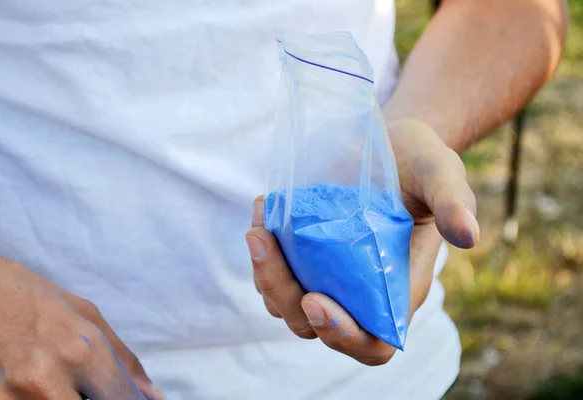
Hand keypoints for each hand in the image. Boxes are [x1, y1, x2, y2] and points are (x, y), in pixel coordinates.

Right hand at [0, 248, 164, 399]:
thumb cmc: (26, 297)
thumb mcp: (83, 313)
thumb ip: (122, 358)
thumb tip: (151, 393)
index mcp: (81, 349)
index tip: (122, 398)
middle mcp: (48, 378)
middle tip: (84, 387)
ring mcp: (11, 399)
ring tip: (52, 380)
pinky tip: (28, 386)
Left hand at [246, 118, 478, 365]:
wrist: (391, 145)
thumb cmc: (420, 164)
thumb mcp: (440, 172)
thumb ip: (453, 200)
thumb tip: (467, 235)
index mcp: (397, 287)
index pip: (372, 342)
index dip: (343, 336)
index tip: (316, 300)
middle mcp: (360, 291)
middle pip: (314, 325)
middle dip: (283, 296)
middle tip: (264, 245)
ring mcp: (330, 276)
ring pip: (286, 304)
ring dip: (265, 275)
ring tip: (259, 229)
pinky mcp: (307, 255)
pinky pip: (276, 272)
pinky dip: (263, 252)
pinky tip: (263, 209)